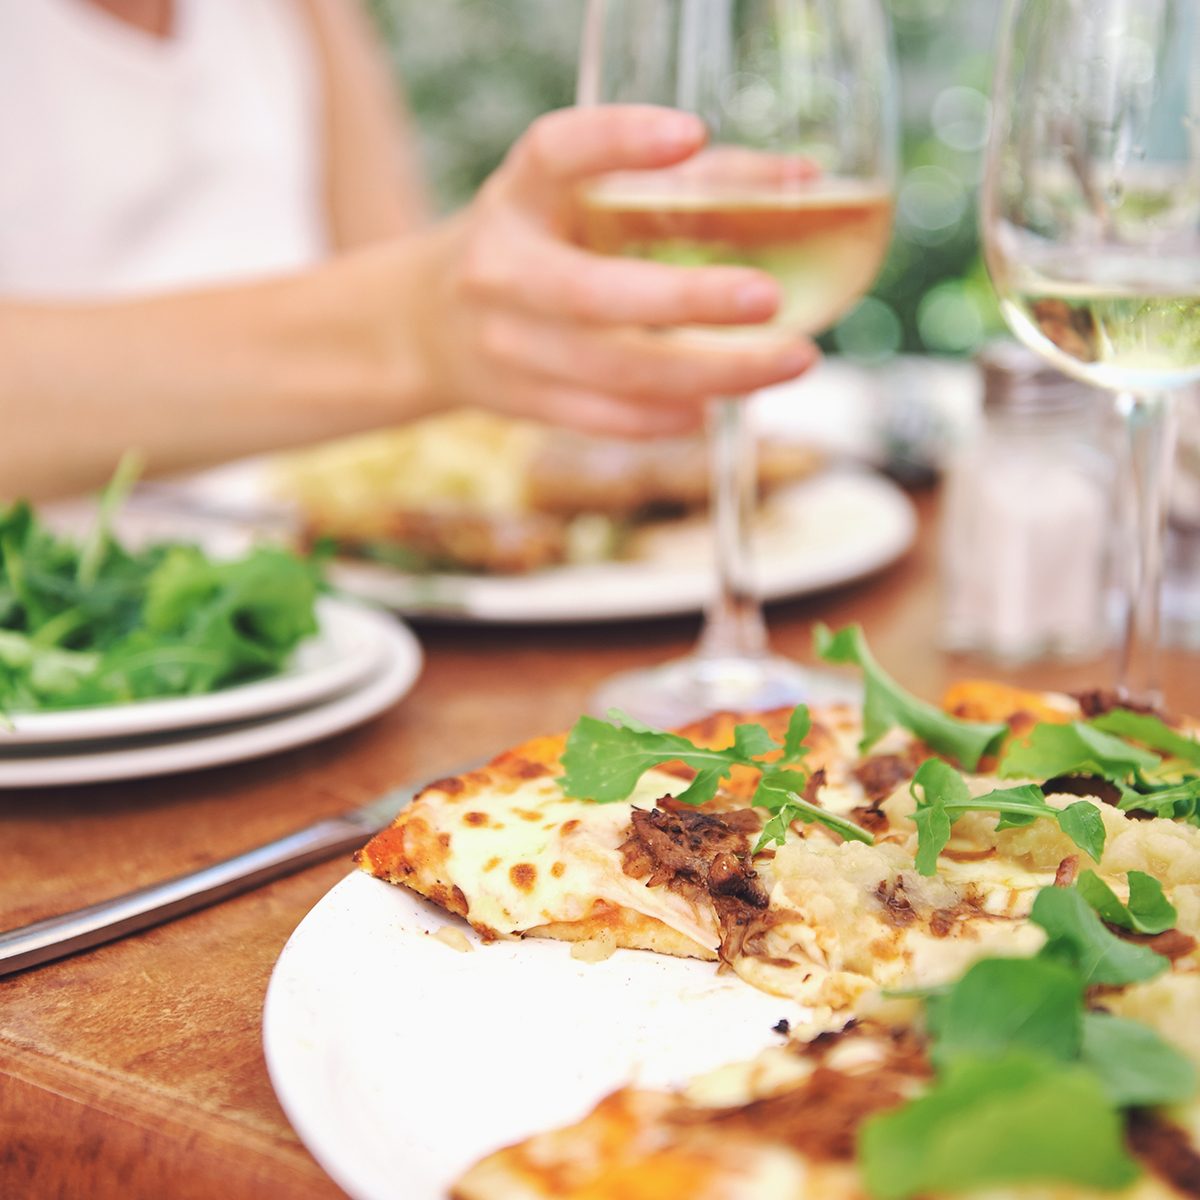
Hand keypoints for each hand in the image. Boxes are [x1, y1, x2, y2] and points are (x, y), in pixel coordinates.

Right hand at [410, 105, 819, 436]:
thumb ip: (684, 185)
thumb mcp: (578, 200)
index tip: (690, 132)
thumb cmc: (535, 245)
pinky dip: (665, 418)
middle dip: (687, 301)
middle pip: (593, 294)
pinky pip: (602, 417)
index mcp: (516, 197)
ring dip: (707, 373)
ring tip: (791, 361)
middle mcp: (500, 270)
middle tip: (768, 297)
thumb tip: (802, 178)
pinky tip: (716, 407)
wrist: (428, 327)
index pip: (554, 154)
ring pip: (612, 371)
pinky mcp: (521, 402)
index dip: (618, 141)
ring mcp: (507, 345)